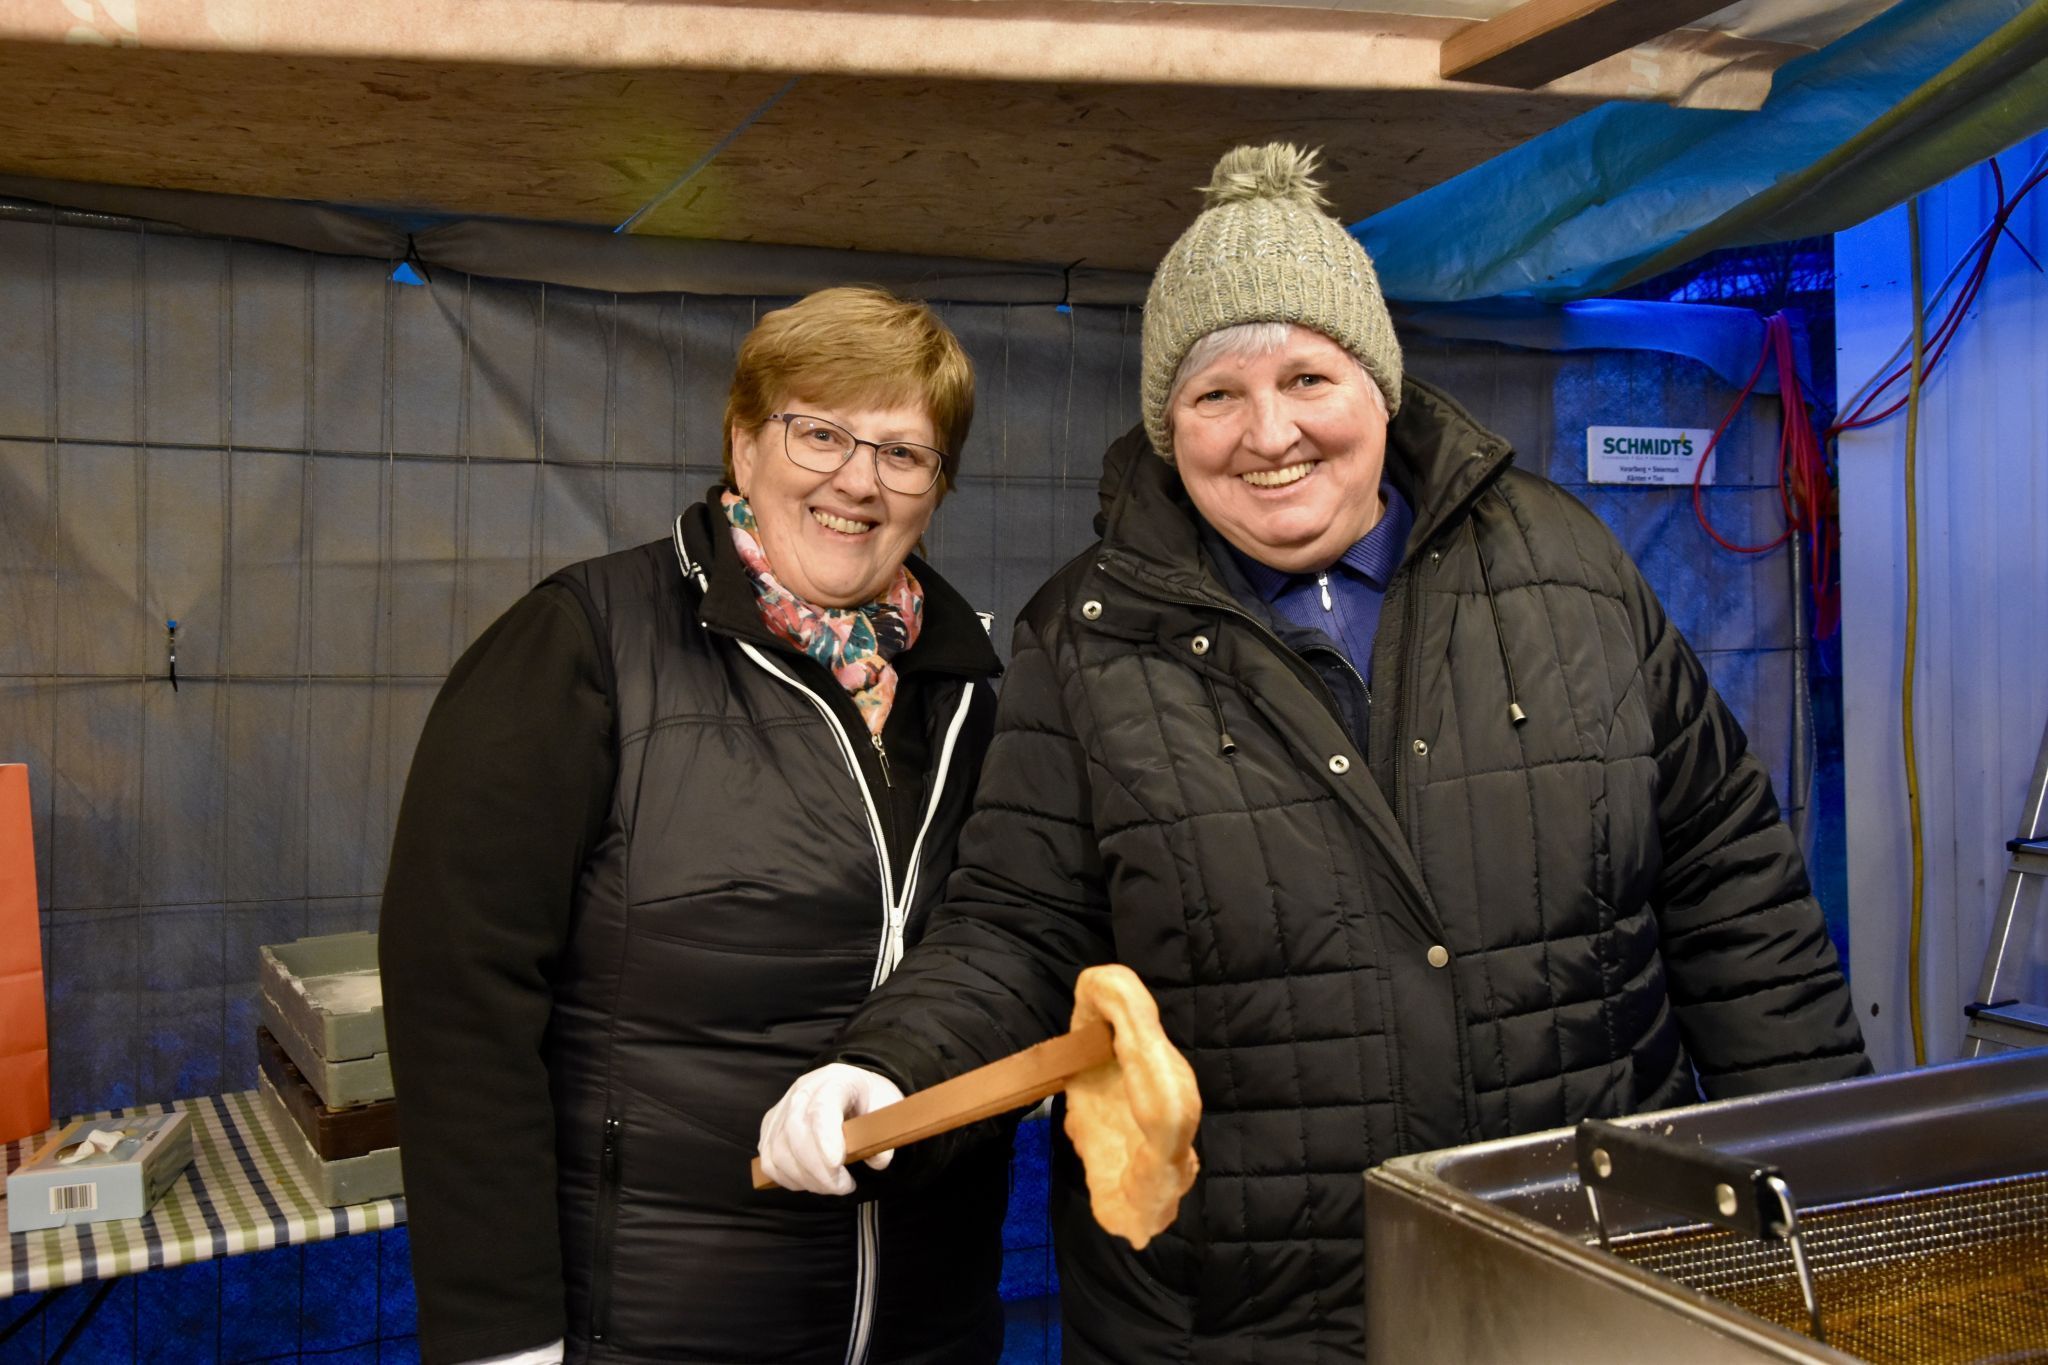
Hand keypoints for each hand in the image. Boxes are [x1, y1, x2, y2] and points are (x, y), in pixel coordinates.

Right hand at [756, 1063, 904, 1194]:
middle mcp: (800, 1092)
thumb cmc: (867, 1097)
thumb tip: (877, 1162)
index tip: (838, 1164)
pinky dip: (788, 1179)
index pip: (821, 1109)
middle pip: (795, 1133)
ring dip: (805, 1179)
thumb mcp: (887, 1106)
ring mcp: (781, 1110)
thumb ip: (885, 1133)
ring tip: (831, 1185)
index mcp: (834, 1081)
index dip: (825, 1139)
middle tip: (844, 1186)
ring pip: (779, 1152)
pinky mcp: (769, 1128)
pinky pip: (769, 1161)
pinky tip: (810, 1180)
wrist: (848, 1085)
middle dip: (818, 1170)